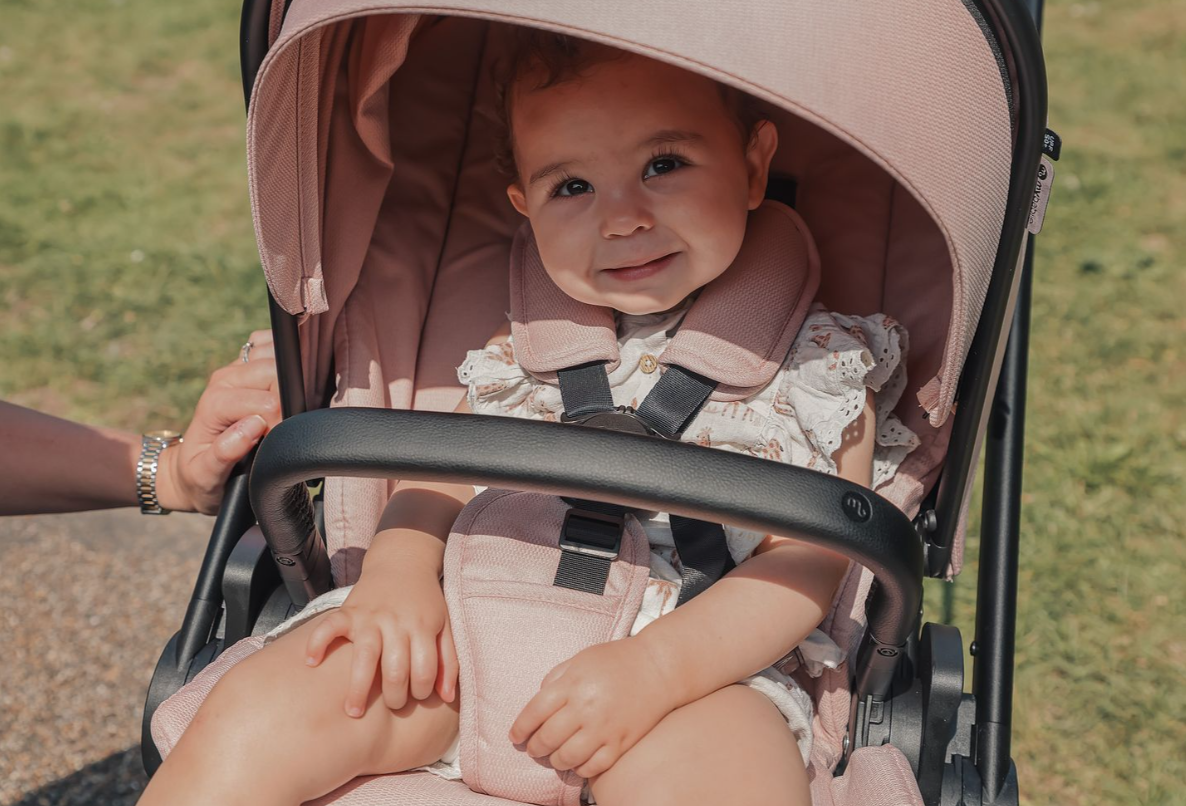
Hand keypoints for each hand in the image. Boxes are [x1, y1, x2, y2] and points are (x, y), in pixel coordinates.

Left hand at [156, 330, 280, 513]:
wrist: (189, 468)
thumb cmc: (199, 476)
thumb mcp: (205, 475)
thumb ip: (224, 453)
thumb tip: (253, 427)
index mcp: (216, 403)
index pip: (268, 403)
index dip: (281, 424)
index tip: (275, 442)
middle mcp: (225, 379)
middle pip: (276, 373)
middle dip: (288, 399)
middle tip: (281, 425)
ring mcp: (236, 369)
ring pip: (277, 353)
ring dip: (288, 376)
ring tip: (284, 405)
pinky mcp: (245, 365)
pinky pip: (268, 344)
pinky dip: (281, 355)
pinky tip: (282, 380)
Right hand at [304, 559, 458, 716]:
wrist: (404, 562)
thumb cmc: (425, 601)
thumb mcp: (445, 625)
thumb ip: (449, 661)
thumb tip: (448, 698)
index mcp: (422, 627)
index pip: (424, 670)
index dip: (422, 690)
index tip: (417, 696)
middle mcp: (396, 623)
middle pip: (395, 670)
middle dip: (394, 697)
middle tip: (392, 705)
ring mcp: (370, 617)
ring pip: (364, 657)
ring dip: (358, 688)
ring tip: (354, 712)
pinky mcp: (349, 610)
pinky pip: (329, 626)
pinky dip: (318, 643)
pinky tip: (311, 662)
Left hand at [509, 638, 678, 778]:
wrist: (658, 667)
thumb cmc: (616, 660)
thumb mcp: (580, 659)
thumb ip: (556, 678)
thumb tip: (538, 703)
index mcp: (572, 684)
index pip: (535, 711)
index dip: (520, 727)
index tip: (515, 736)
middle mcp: (586, 707)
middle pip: (548, 738)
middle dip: (535, 747)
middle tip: (533, 748)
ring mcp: (604, 727)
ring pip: (568, 757)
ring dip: (555, 760)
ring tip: (554, 756)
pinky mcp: (621, 742)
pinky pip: (594, 766)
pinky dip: (581, 769)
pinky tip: (578, 762)